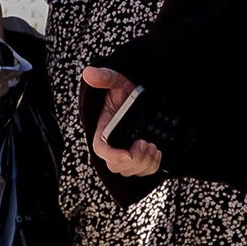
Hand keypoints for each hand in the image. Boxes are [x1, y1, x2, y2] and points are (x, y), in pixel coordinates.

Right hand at [81, 65, 161, 180]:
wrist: (143, 97)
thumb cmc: (126, 91)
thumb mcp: (117, 81)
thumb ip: (105, 78)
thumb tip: (89, 73)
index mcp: (103, 132)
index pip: (102, 151)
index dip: (113, 156)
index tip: (128, 153)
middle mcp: (114, 146)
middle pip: (117, 166)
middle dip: (134, 160)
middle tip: (146, 143)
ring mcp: (126, 153)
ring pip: (131, 171)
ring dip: (145, 163)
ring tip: (152, 146)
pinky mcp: (139, 157)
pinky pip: (143, 171)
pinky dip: (152, 166)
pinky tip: (157, 151)